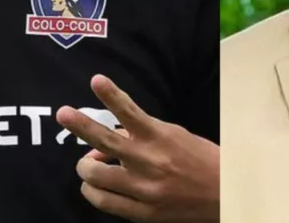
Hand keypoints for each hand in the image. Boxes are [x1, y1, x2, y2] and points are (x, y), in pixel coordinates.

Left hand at [55, 75, 218, 222]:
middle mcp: (149, 161)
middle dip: (80, 125)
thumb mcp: (174, 137)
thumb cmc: (199, 159)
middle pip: (104, 140)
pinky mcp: (143, 212)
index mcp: (160, 137)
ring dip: (85, 167)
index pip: (130, 111)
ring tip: (86, 164)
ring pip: (96, 176)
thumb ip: (141, 136)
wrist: (225, 195)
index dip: (111, 94)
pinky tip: (92, 186)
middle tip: (63, 113)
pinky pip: (104, 202)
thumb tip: (106, 143)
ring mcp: (144, 188)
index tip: (96, 80)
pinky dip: (92, 191)